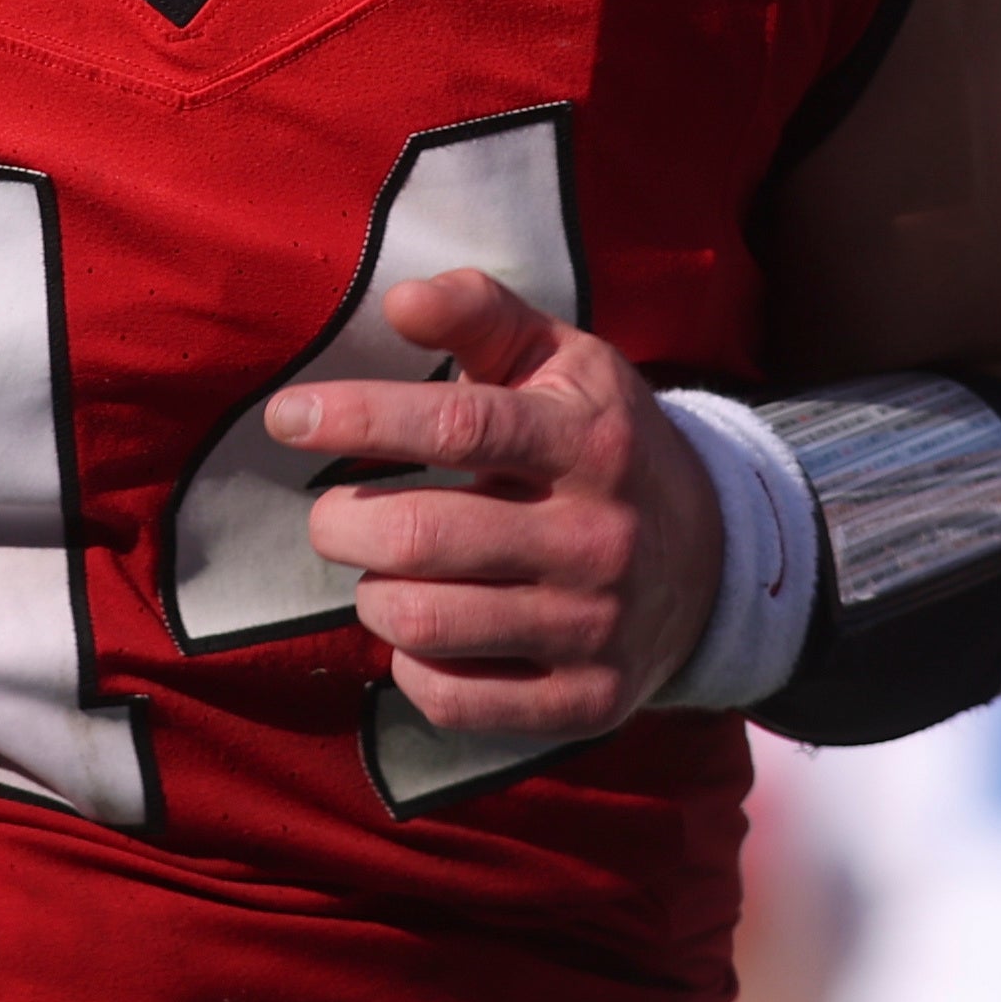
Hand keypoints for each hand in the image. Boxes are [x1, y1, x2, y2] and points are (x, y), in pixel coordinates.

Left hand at [270, 269, 727, 742]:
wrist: (713, 559)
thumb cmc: (601, 440)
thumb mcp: (560, 359)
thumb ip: (479, 314)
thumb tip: (398, 301)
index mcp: (588, 442)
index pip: (459, 425)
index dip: (360, 418)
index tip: (287, 417)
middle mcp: (598, 538)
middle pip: (422, 537)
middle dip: (341, 523)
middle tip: (333, 515)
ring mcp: (595, 628)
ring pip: (424, 622)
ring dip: (372, 594)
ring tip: (383, 571)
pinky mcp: (585, 700)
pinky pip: (454, 700)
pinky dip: (411, 666)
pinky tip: (424, 632)